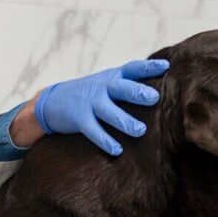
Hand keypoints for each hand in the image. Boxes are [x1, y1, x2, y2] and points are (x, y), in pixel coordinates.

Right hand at [33, 59, 169, 156]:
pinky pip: (93, 130)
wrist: (51, 101)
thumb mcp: (106, 83)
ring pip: (108, 111)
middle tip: (154, 98)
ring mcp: (89, 103)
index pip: (131, 68)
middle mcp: (101, 87)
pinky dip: (105, 140)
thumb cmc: (89, 94)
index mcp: (111, 77)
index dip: (148, 67)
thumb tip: (160, 91)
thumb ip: (128, 85)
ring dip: (124, 121)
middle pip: (121, 88)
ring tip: (140, 131)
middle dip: (137, 92)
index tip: (166, 66)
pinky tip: (117, 150)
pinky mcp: (79, 119)